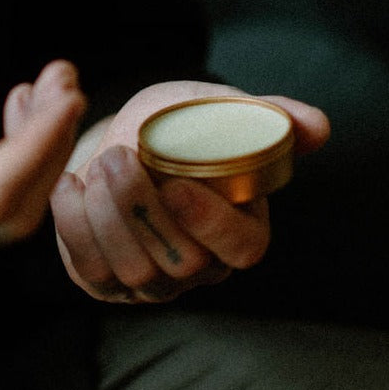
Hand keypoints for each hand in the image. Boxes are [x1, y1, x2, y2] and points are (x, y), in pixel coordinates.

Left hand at [46, 80, 329, 302]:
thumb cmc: (178, 125)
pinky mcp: (103, 278)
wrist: (122, 137)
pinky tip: (70, 183)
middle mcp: (198, 267)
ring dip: (109, 216)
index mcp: (239, 230)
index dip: (214, 224)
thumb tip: (318, 127)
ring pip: (133, 271)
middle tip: (119, 156)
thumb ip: (268, 117)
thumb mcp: (220, 109)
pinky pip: (89, 269)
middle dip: (144, 211)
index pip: (243, 249)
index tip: (179, 184)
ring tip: (98, 162)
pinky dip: (74, 226)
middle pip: (181, 263)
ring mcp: (150, 280)